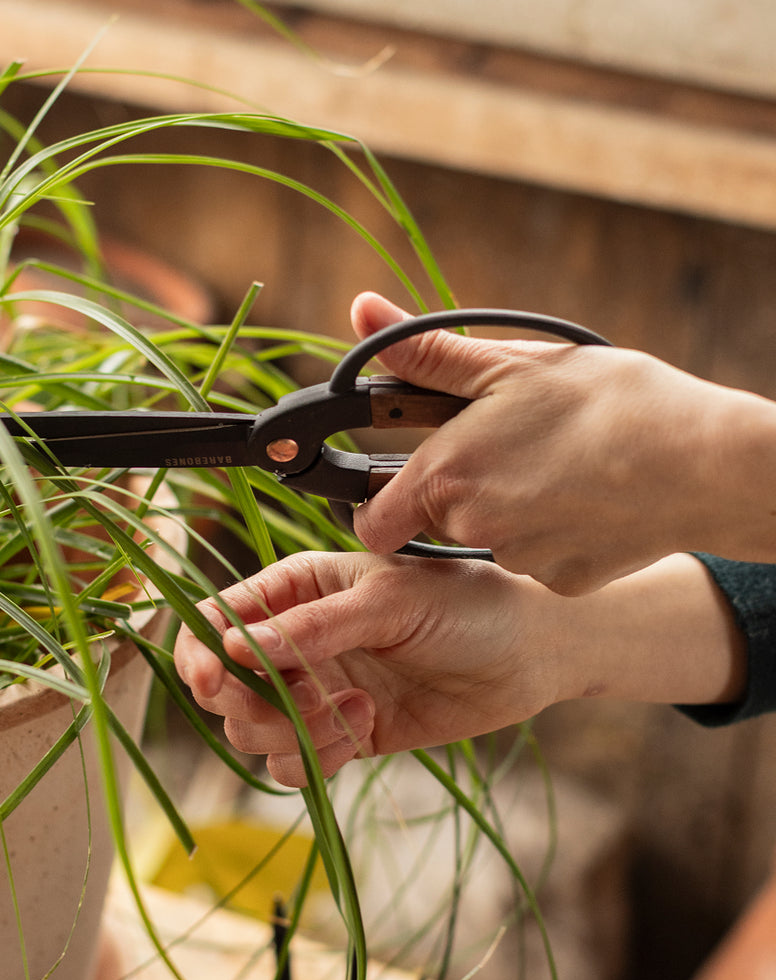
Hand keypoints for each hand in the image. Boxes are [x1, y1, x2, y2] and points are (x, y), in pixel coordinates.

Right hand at [174, 551, 745, 787]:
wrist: (526, 656)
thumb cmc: (465, 604)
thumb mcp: (391, 599)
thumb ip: (315, 626)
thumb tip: (236, 646)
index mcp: (295, 590)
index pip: (218, 619)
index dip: (200, 651)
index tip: (211, 679)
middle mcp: (294, 642)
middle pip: (224, 686)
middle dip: (246, 703)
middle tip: (296, 703)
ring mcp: (314, 691)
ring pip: (254, 732)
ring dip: (292, 731)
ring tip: (352, 711)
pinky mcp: (339, 735)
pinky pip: (294, 763)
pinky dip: (316, 756)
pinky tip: (365, 725)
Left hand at [350, 292, 775, 594]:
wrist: (704, 460)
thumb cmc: (609, 402)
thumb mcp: (511, 363)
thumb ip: (426, 353)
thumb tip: (361, 312)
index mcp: (446, 475)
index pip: (373, 524)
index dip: (378, 504)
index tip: (399, 481)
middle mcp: (473, 528)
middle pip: (437, 523)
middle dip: (459, 489)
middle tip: (508, 446)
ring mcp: (521, 561)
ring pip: (492, 538)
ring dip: (510, 507)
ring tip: (560, 464)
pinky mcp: (565, 581)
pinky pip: (541, 558)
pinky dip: (554, 532)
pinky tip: (588, 497)